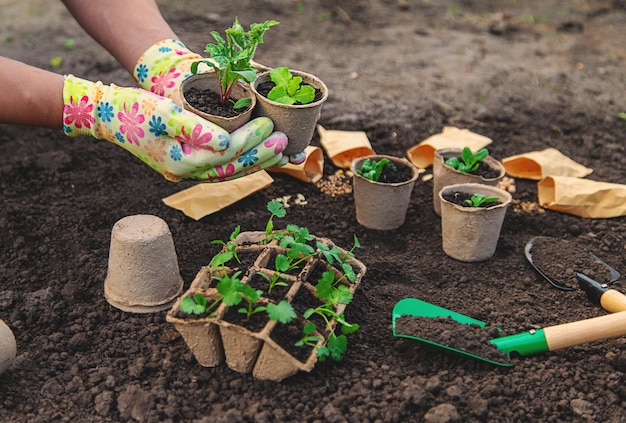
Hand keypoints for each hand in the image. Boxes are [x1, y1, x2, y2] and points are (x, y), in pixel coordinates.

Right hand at [133, 39, 305, 164]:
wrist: (109, 118)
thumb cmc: (133, 110)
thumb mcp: (161, 112)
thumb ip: (193, 127)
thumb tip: (226, 142)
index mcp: (180, 163)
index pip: (224, 154)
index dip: (250, 140)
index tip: (269, 125)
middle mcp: (185, 174)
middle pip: (232, 168)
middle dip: (261, 155)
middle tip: (285, 142)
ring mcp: (186, 173)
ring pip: (229, 172)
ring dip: (256, 163)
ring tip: (280, 152)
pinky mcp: (188, 166)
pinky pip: (221, 169)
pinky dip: (241, 163)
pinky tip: (258, 156)